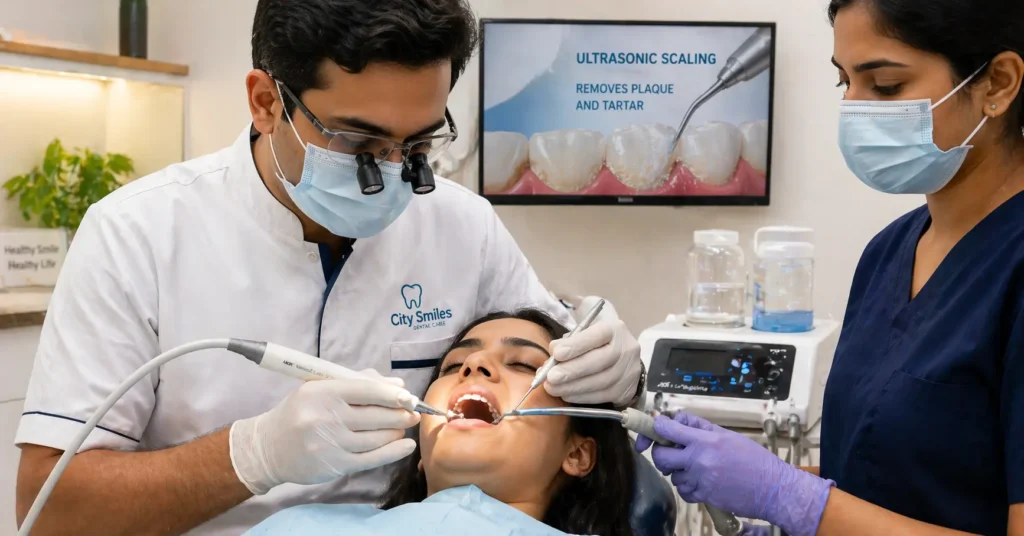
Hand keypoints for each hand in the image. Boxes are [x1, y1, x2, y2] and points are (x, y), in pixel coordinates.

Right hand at [230, 369, 419, 494]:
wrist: (268, 448)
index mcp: (322, 392)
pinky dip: (393, 452)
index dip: (393, 394)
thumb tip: (398, 385)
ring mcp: (330, 443)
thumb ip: (358, 382)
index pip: (366, 390)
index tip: (409, 397)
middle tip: (413, 412)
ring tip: (404, 426)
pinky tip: (406, 446)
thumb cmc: (300, 412)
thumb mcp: (320, 388)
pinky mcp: (334, 465)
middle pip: (376, 415)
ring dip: (396, 431)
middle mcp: (325, 417)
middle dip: (400, 414)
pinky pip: (371, 459)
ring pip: (376, 438)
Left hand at [544, 318, 642, 405]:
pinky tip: (566, 395)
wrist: (624, 361)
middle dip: (572, 370)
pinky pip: (602, 396)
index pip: (598, 335)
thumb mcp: (585, 334)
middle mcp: (626, 349)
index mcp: (614, 330)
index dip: (577, 345)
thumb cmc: (597, 345)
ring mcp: (629, 371)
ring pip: (601, 382)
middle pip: (600, 361)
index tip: (557, 354)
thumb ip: (570, 341)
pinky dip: (581, 397)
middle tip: (550, 377)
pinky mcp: (626, 390)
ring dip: (573, 387)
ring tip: (553, 388)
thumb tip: (554, 351)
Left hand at [635, 412, 833, 535]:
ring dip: (679, 471)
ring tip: (697, 468)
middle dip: (661, 453)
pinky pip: (683, 491)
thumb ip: (702, 428)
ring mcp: (700, 479)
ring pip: (672, 474)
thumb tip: (679, 421)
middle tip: (670, 452)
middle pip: (660, 455)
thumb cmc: (755, 461)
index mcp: (706, 440)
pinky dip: (687, 487)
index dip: (657, 427)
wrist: (773, 488)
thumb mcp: (729, 436)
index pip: (668, 428)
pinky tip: (700, 482)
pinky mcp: (704, 496)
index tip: (656, 427)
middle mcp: (699, 459)